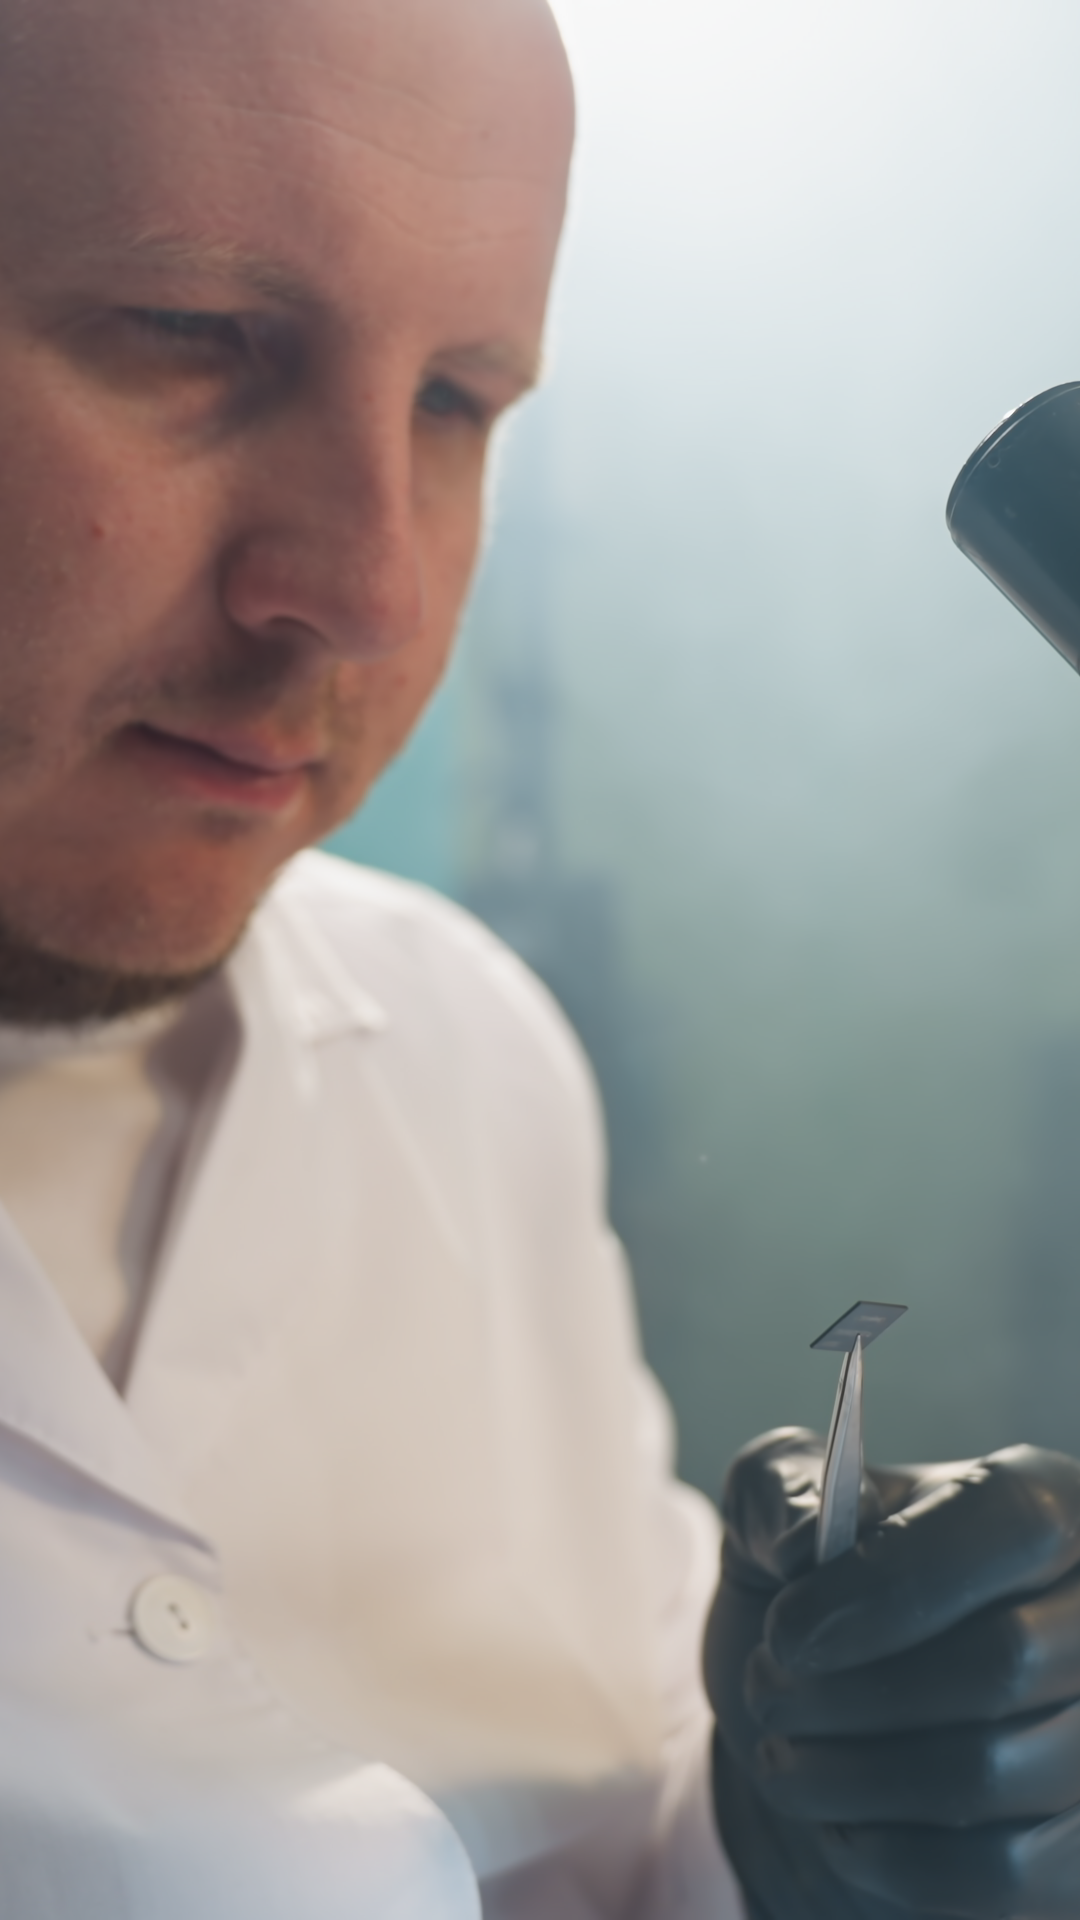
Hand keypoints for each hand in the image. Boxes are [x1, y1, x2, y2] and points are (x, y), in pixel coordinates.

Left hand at [704, 1428, 1079, 1917]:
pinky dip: (893, 1856)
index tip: (786, 1634)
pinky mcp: (1079, 1855)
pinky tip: (838, 1824)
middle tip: (768, 1694)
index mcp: (1043, 1501)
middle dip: (851, 1692)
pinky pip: (1002, 1873)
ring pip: (993, 1774)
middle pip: (1001, 1663)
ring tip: (783, 1756)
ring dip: (854, 1776)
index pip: (1010, 1526)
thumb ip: (777, 1489)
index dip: (890, 1586)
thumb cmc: (815, 1604)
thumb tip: (803, 1535)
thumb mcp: (774, 1518)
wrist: (830, 1729)